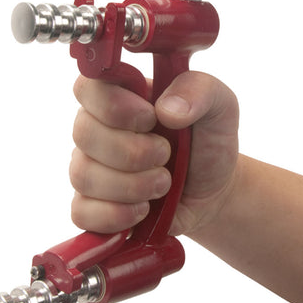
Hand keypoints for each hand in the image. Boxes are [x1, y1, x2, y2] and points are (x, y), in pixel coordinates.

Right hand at [69, 71, 239, 235]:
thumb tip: (167, 110)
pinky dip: (117, 215)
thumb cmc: (208, 141)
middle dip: (133, 152)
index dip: (113, 106)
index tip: (150, 119)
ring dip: (132, 185)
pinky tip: (143, 210)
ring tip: (163, 184)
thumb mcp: (220, 106)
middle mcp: (96, 127)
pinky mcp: (89, 205)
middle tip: (166, 156)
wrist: (212, 191)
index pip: (87, 87)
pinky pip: (82, 211)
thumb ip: (199, 90)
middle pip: (83, 133)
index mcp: (120, 94)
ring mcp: (88, 166)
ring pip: (84, 175)